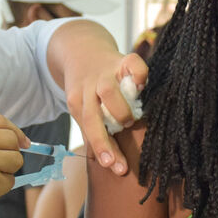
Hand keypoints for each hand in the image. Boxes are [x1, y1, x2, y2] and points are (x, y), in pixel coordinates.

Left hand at [64, 51, 147, 175]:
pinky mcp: (122, 58)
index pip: (89, 130)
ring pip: (108, 91)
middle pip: (91, 117)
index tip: (115, 168)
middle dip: (105, 142)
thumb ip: (93, 130)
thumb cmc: (87, 88)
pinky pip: (133, 65)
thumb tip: (108, 163)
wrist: (80, 49)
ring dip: (120, 110)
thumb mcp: (82, 106)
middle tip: (121, 162)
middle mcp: (88, 88)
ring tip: (129, 121)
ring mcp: (104, 72)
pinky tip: (141, 88)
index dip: (104, 150)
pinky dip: (139, 77)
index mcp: (77, 101)